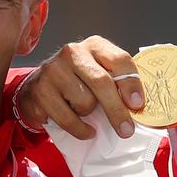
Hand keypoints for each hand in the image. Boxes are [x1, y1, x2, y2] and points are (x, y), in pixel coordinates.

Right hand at [16, 35, 145, 139]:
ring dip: (90, 114)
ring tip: (86, 112)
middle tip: (126, 131)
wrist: (39, 86)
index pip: (119, 60)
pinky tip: (85, 130)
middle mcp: (73, 52)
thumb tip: (137, 109)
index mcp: (95, 46)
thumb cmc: (78, 81)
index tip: (137, 105)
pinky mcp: (40, 90)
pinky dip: (80, 130)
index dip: (131, 83)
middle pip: (101, 82)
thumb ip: (117, 83)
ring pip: (84, 102)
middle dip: (117, 110)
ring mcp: (54, 70)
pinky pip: (68, 119)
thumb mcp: (99, 73)